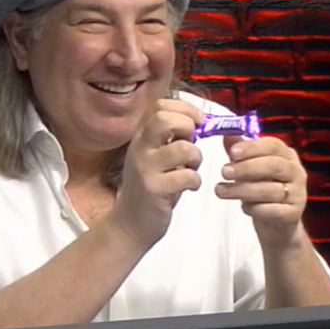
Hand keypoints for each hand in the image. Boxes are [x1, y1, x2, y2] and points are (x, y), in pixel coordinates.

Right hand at [107, 98, 203, 246]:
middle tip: (192, 144)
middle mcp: (140, 148)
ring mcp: (145, 168)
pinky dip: (195, 181)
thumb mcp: (157, 156)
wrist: (130, 223)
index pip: (161, 105)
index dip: (186, 109)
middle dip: (188, 127)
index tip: (198, 122)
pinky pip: (187, 176)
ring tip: (191, 169)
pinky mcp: (154, 189)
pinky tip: (189, 187)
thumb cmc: (151, 186)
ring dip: (196, 158)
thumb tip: (199, 122)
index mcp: (142, 136)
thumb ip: (173, 138)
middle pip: (165, 118)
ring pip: (183, 148)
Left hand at [216, 135, 306, 248]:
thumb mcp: (251, 169)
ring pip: (270, 190)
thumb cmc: (263, 190)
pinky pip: (272, 210)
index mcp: (287, 156)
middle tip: (224, 171)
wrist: (278, 224)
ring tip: (221, 190)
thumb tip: (226, 133)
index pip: (273, 146)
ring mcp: (298, 194)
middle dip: (246, 168)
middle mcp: (296, 172)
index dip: (252, 148)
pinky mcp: (294, 214)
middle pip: (273, 166)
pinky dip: (255, 208)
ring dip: (242, 190)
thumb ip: (240, 152)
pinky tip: (244, 207)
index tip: (232, 153)